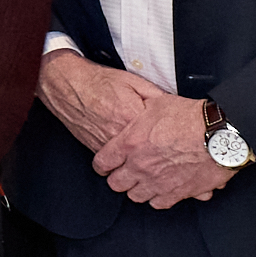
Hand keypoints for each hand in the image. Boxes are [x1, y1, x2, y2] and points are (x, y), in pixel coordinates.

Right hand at [39, 50, 189, 178]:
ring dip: (145, 170)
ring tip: (163, 174)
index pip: (158, 136)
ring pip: (128, 165)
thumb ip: (155, 97)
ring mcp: (105, 144)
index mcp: (131, 117)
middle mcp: (117, 134)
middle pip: (145, 157)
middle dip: (164, 164)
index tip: (186, 146)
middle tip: (181, 168)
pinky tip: (138, 168)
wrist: (69, 85)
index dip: (175, 143)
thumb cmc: (100, 82)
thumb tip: (174, 107)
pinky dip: (125, 167)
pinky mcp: (94, 148)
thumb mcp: (134, 82)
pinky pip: (114, 164)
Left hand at [104, 123, 241, 210]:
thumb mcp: (156, 104)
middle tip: (125, 172)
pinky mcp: (177, 193)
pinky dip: (158, 197)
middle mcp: (140, 166)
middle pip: (116, 184)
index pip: (102, 163)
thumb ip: (139, 113)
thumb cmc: (191, 117)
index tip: (106, 164)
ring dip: (137, 189)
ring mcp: (157, 182)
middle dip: (118, 178)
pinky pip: (158, 203)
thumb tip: (135, 111)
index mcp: (130, 144)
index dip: (103, 164)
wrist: (220, 133)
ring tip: (144, 181)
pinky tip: (162, 188)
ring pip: (135, 196)